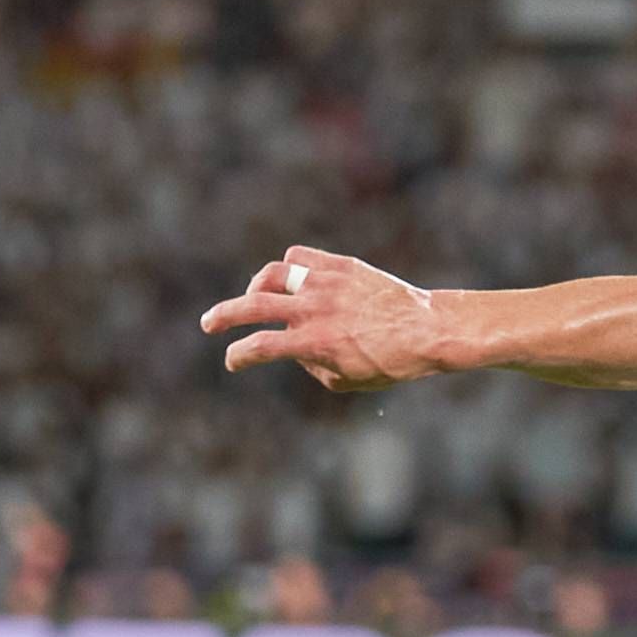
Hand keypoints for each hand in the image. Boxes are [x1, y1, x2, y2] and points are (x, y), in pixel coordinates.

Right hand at [201, 246, 446, 398]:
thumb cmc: (391, 363)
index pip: (260, 348)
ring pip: (273, 274)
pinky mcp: (340, 265)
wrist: (428, 329)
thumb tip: (296, 350)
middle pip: (252, 306)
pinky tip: (288, 278)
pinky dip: (287, 267)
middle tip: (208, 323)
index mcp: (314, 343)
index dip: (239, 356)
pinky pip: (299, 257)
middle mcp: (315, 310)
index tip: (233, 361)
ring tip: (253, 296)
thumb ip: (313, 367)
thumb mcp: (347, 380)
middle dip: (223, 315)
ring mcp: (326, 283)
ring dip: (255, 286)